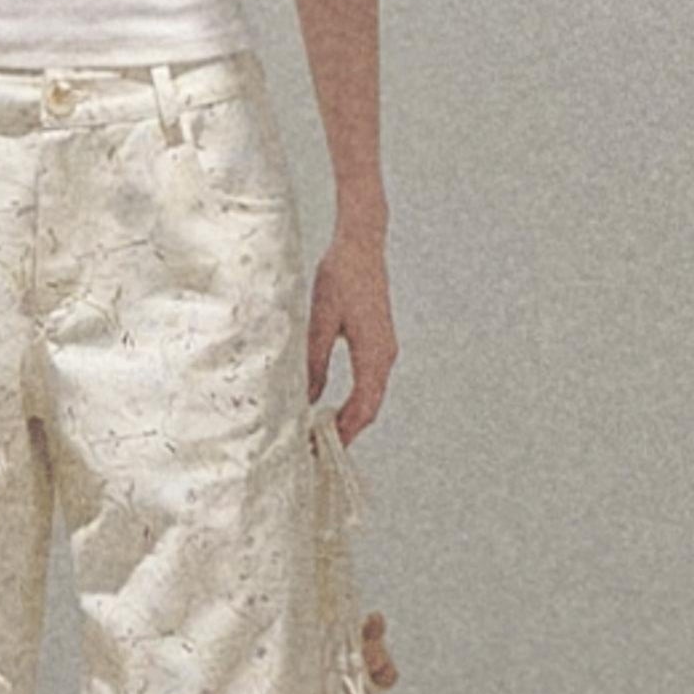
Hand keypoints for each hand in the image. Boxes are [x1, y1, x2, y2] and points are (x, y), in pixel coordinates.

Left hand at [306, 225, 396, 445]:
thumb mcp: (319, 321)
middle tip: (322, 448)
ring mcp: (385, 348)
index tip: (324, 448)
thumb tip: (308, 398)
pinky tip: (336, 405)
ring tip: (327, 432)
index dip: (345, 432)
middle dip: (349, 430)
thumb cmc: (340, 276)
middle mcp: (385, 355)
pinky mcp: (380, 340)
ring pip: (372, 395)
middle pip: (370, 406)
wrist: (361, 245)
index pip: (363, 407)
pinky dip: (357, 399)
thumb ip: (314, 362)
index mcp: (373, 353)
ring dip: (353, 416)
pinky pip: (371, 380)